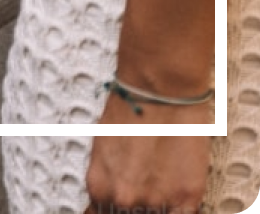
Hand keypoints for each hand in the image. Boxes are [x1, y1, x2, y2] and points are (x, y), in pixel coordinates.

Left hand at [84, 93, 212, 213]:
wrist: (161, 85)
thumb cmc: (133, 103)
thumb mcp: (103, 144)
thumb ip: (108, 177)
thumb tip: (112, 195)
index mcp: (100, 185)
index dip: (114, 209)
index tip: (123, 205)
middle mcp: (125, 198)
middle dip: (137, 205)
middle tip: (146, 185)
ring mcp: (156, 200)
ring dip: (159, 204)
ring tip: (162, 180)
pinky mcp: (186, 196)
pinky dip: (180, 210)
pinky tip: (178, 198)